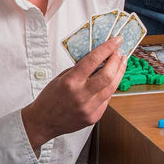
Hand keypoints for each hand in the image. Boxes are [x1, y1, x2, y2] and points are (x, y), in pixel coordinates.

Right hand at [21, 35, 126, 151]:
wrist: (42, 122)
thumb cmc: (50, 98)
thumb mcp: (62, 77)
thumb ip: (81, 68)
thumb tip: (100, 57)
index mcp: (70, 82)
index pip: (93, 60)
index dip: (108, 48)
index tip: (117, 40)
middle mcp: (80, 95)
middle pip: (108, 75)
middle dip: (117, 60)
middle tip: (119, 52)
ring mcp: (88, 108)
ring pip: (112, 87)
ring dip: (119, 72)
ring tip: (121, 63)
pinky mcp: (94, 117)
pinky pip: (107, 99)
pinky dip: (110, 88)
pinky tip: (111, 81)